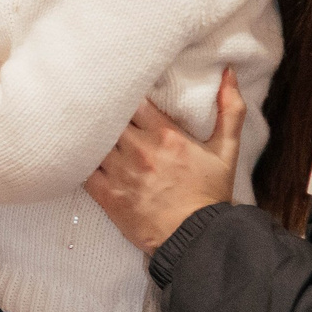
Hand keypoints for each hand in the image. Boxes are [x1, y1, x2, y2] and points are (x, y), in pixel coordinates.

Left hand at [84, 69, 244, 252]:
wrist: (196, 239)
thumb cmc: (210, 195)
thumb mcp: (226, 150)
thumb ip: (230, 110)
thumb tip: (229, 72)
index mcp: (165, 134)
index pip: (133, 100)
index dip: (125, 93)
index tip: (121, 90)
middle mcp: (139, 150)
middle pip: (109, 117)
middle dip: (106, 111)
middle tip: (100, 106)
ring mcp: (120, 172)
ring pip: (93, 140)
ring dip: (92, 135)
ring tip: (88, 128)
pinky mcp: (107, 195)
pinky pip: (83, 169)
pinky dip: (81, 160)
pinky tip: (82, 154)